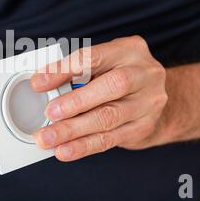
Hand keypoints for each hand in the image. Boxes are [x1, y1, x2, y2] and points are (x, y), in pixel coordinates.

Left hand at [31, 36, 167, 160]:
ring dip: (74, 130)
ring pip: (109, 117)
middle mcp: (143, 73)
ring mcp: (148, 102)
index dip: (63, 70)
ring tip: (49, 138)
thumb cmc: (122, 76)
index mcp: (129, 50)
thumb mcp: (105, 64)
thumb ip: (79, 72)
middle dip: (75, 102)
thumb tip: (43, 86)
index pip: (93, 57)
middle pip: (110, 87)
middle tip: (49, 113)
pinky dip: (84, 146)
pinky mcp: (144, 127)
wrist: (161, 98)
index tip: (38, 83)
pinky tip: (65, 150)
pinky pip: (111, 139)